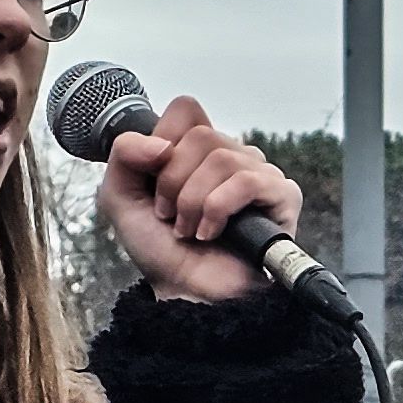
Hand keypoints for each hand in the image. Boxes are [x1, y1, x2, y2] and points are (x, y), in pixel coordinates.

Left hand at [101, 91, 306, 304]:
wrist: (185, 294)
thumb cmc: (161, 250)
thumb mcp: (119, 197)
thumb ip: (123, 155)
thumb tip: (161, 143)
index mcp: (198, 150)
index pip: (187, 109)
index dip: (163, 144)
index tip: (155, 182)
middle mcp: (232, 156)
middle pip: (201, 134)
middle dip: (174, 182)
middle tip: (171, 216)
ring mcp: (260, 175)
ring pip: (223, 157)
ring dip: (193, 202)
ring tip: (189, 231)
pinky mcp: (283, 197)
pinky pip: (248, 181)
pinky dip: (218, 209)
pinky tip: (211, 233)